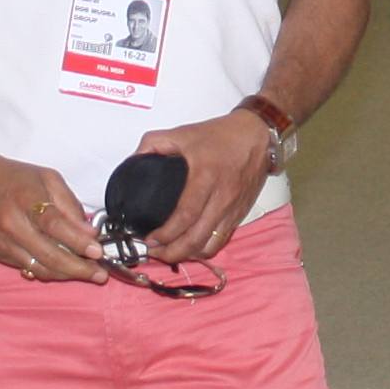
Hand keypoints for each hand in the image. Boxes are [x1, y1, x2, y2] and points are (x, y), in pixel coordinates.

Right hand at [0, 147, 105, 279]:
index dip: (78, 241)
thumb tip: (89, 233)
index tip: (97, 252)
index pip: (54, 225)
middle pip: (48, 254)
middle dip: (78, 268)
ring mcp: (3, 242)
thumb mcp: (47, 178)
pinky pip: (29, 269)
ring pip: (39, 268)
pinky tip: (64, 269)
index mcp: (25, 199)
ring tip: (87, 273)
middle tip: (99, 274)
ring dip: (66, 274)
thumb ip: (69, 205)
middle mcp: (11, 224)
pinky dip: (49, 271)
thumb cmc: (12, 177)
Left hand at [136, 107, 274, 260]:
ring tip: (171, 254)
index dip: (167, 233)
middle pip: (197, 237)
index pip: (185, 214)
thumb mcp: (182, 133)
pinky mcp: (239, 214)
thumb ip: (153, 143)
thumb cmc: (220, 135)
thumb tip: (133, 161)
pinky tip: (191, 247)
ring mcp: (232, 208)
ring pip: (210, 244)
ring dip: (189, 255)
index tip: (150, 240)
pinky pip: (221, 240)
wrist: (256, 135)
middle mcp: (221, 196)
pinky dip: (205, 249)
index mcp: (205, 176)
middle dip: (174, 253)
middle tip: (156, 254)